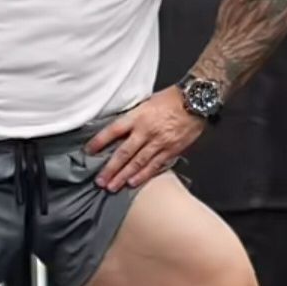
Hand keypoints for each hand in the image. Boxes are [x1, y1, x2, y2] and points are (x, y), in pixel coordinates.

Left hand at [85, 87, 205, 191]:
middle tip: (99, 181)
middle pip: (123, 153)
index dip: (99, 141)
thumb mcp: (147, 103)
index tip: (88, 151)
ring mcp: (159, 142)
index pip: (113, 130)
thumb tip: (119, 131)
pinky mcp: (172, 150)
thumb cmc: (172, 98)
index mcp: (138, 116)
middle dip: (110, 169)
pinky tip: (133, 183)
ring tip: (112, 187)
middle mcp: (146, 130)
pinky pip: (155, 166)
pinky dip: (143, 175)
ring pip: (138, 163)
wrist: (197, 100)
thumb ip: (134, 118)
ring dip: (123, 176)